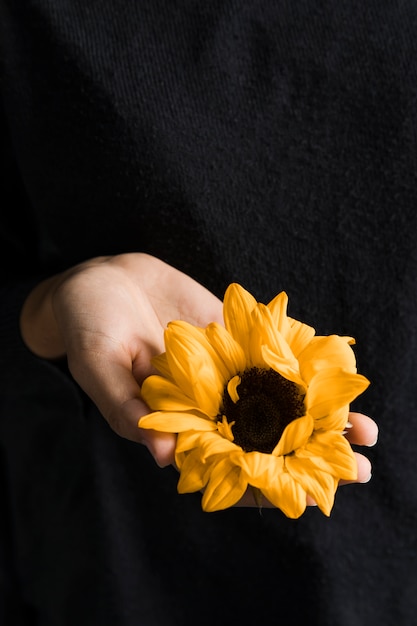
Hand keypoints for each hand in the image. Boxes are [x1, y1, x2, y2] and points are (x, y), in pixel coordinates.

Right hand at [20, 253, 377, 506]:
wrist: (103, 278)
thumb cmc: (88, 328)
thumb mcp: (98, 367)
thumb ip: (126, 410)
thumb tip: (162, 457)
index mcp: (175, 423)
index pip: (223, 465)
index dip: (264, 484)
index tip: (306, 497)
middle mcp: (207, 401)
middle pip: (264, 436)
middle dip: (310, 453)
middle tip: (360, 466)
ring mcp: (226, 367)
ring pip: (279, 397)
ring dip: (321, 413)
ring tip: (365, 427)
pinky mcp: (235, 333)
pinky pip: (275, 350)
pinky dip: (308, 362)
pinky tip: (341, 370)